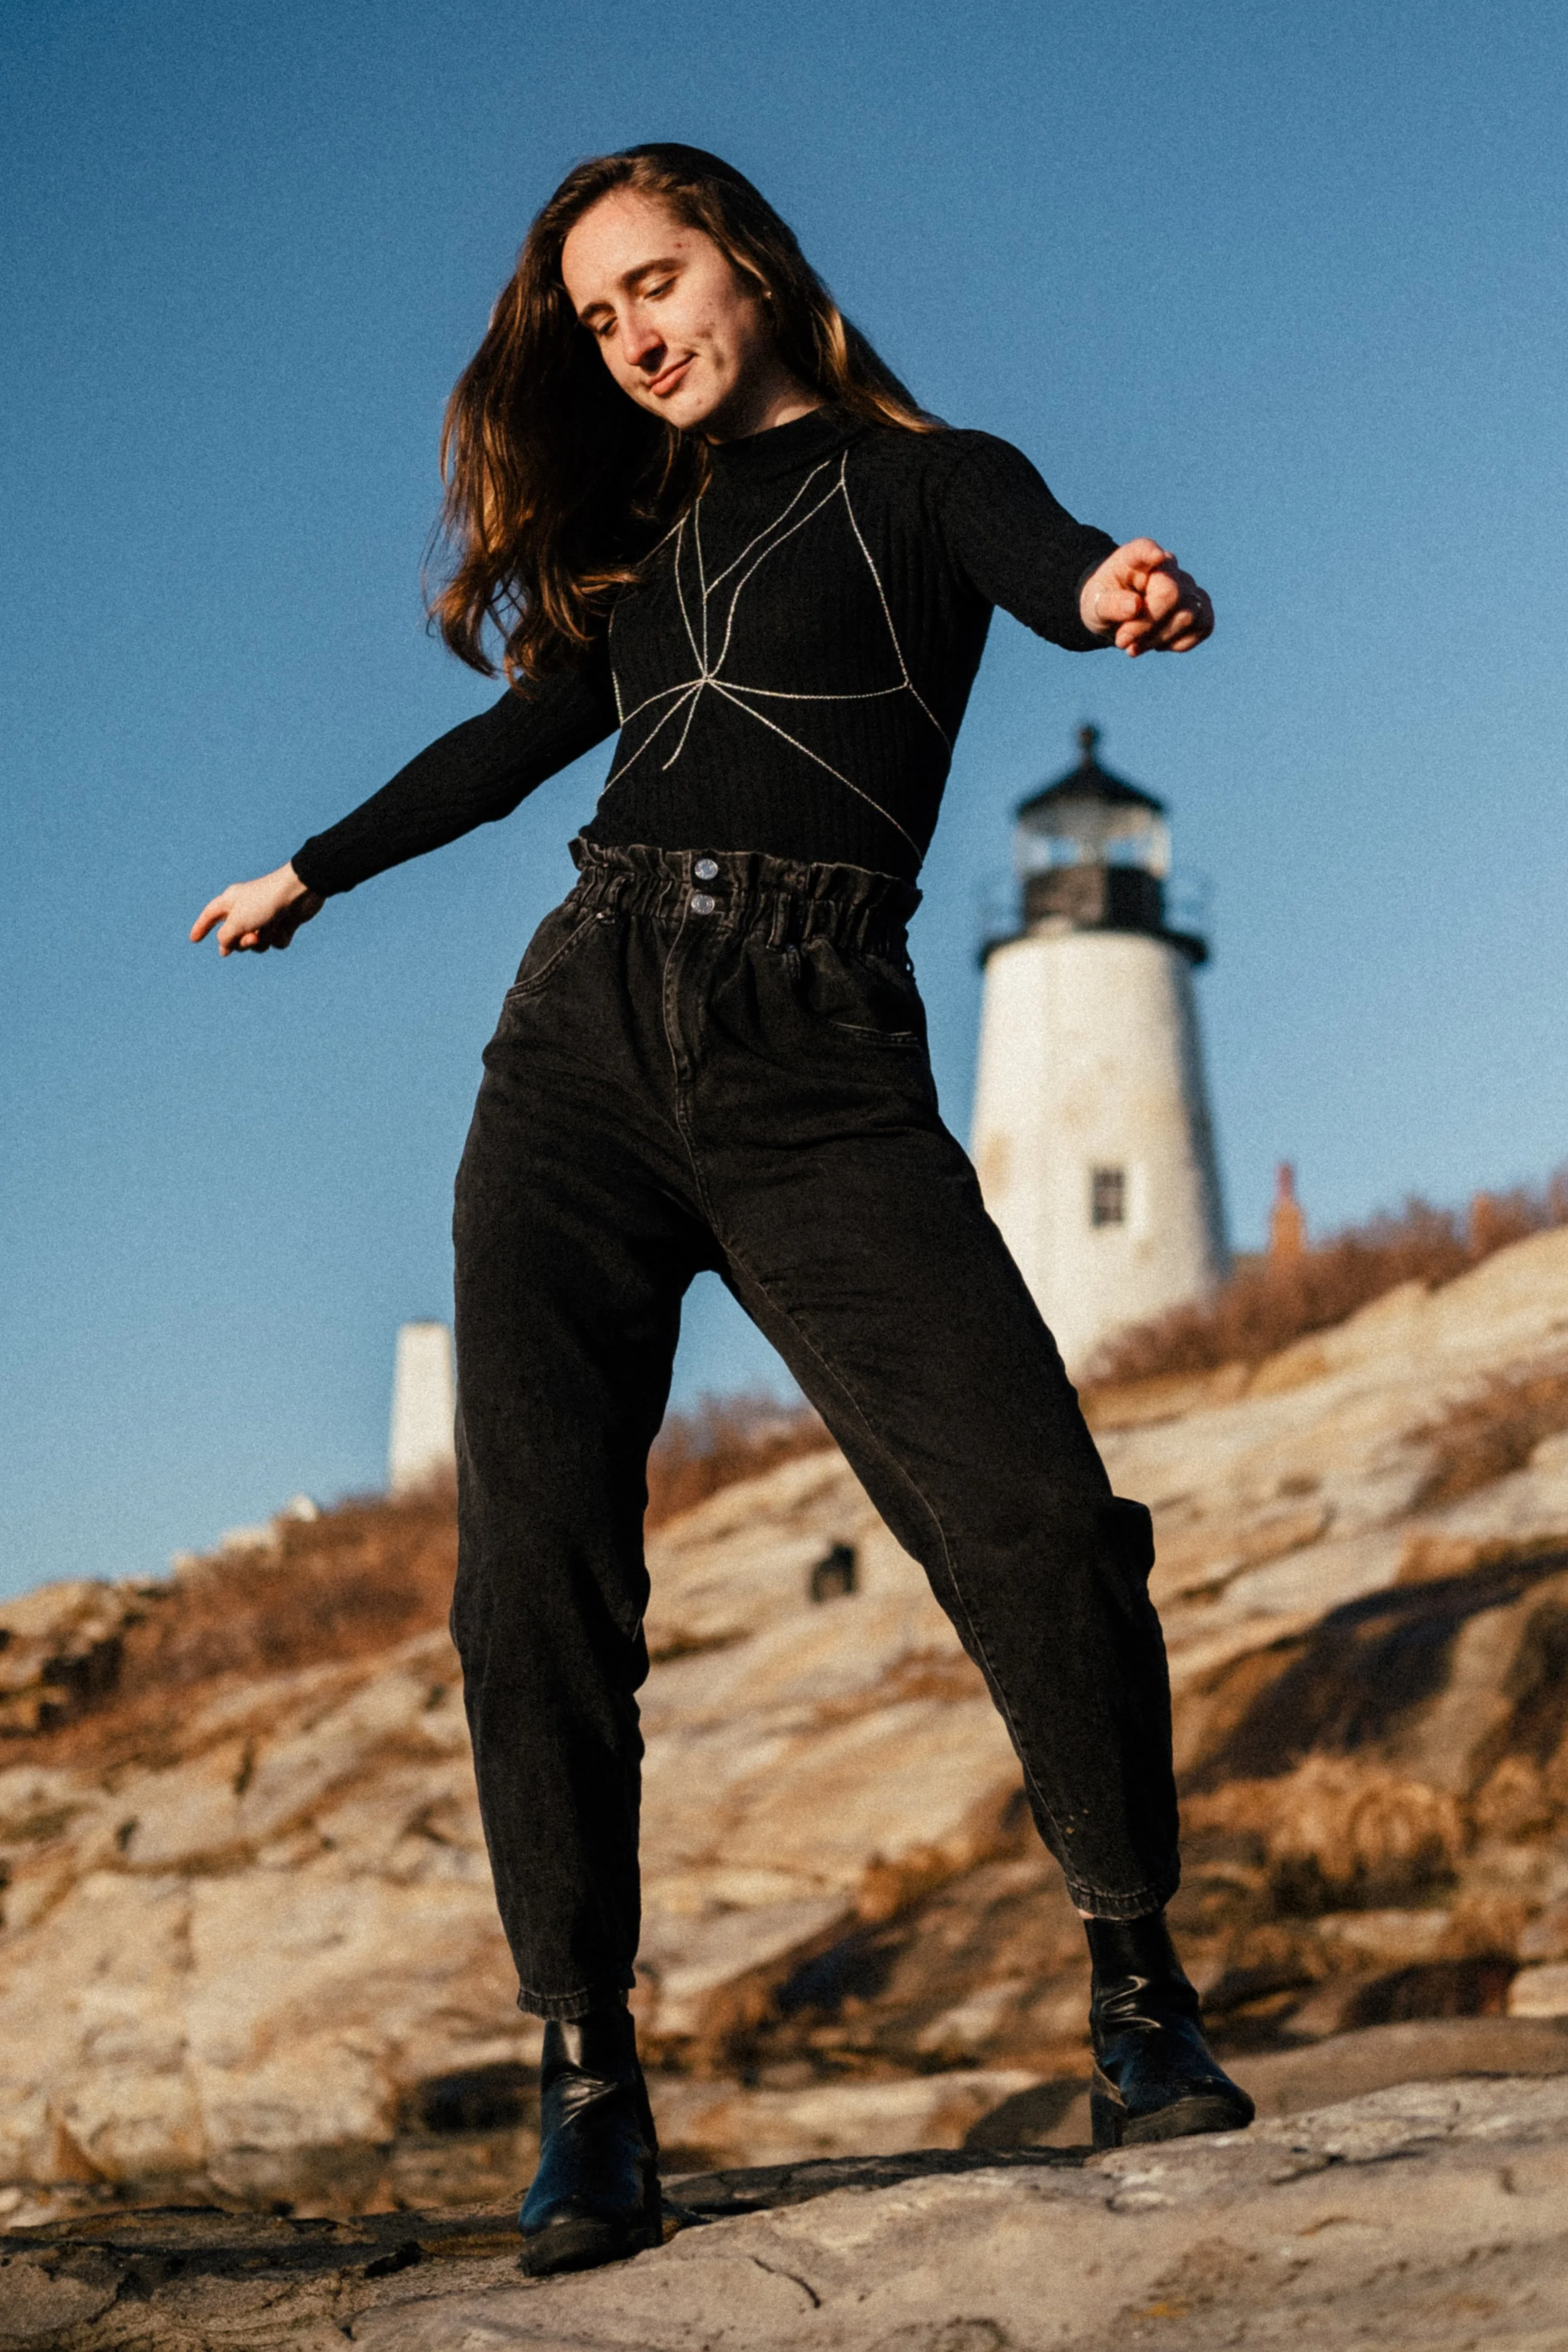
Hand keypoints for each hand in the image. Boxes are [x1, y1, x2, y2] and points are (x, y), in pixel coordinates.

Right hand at [190, 863, 322, 955]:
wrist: (300, 892)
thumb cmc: (265, 902)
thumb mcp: (238, 921)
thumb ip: (226, 937)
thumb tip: (224, 949)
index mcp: (231, 901)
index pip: (210, 915)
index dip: (201, 927)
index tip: (194, 940)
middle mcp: (246, 909)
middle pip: (235, 938)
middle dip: (243, 943)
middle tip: (253, 937)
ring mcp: (266, 917)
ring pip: (258, 944)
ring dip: (264, 941)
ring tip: (272, 927)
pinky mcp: (283, 923)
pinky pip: (276, 942)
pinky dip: (281, 937)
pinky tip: (287, 925)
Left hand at [1080, 539, 1212, 656]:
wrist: (1119, 614)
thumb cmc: (1106, 603)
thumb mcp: (1095, 606)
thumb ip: (1110, 605)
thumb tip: (1134, 607)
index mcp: (1135, 558)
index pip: (1144, 550)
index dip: (1151, 554)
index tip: (1157, 557)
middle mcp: (1168, 567)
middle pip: (1172, 595)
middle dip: (1146, 626)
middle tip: (1122, 641)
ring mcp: (1188, 585)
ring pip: (1190, 615)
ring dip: (1159, 639)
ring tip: (1136, 644)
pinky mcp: (1201, 606)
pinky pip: (1203, 626)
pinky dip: (1179, 643)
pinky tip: (1159, 642)